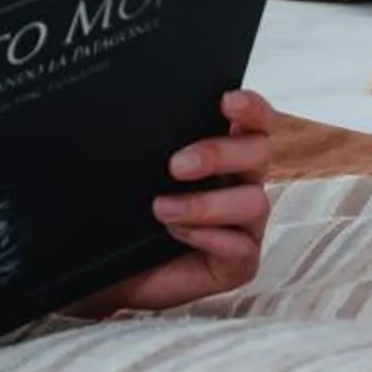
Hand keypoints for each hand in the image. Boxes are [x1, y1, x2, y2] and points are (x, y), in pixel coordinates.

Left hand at [75, 89, 276, 313]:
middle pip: (259, 152)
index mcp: (225, 154)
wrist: (111, 269)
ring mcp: (244, 226)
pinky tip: (176, 235)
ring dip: (204, 204)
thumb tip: (134, 113)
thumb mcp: (135, 170)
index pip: (255, 121)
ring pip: (253, 202)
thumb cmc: (128, 214)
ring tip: (161, 209)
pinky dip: (207, 237)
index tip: (227, 102)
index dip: (251, 108)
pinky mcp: (239, 264)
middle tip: (175, 166)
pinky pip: (242, 247)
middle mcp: (241, 184)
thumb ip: (150, 142)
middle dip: (219, 153)